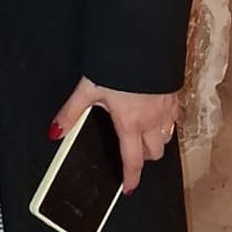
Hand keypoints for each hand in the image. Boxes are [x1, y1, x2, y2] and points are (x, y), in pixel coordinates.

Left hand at [51, 75, 179, 194]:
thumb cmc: (115, 66)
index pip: (133, 160)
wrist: (142, 42)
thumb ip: (71, 113)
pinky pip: (174, 118)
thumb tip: (55, 133)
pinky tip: (154, 110)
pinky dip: (165, 121)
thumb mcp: (88, 89)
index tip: (129, 188)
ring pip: (166, 137)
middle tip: (131, 150)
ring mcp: (167, 110)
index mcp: (130, 124)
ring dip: (155, 139)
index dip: (131, 178)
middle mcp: (152, 121)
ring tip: (141, 131)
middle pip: (155, 153)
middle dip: (144, 156)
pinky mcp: (176, 96)